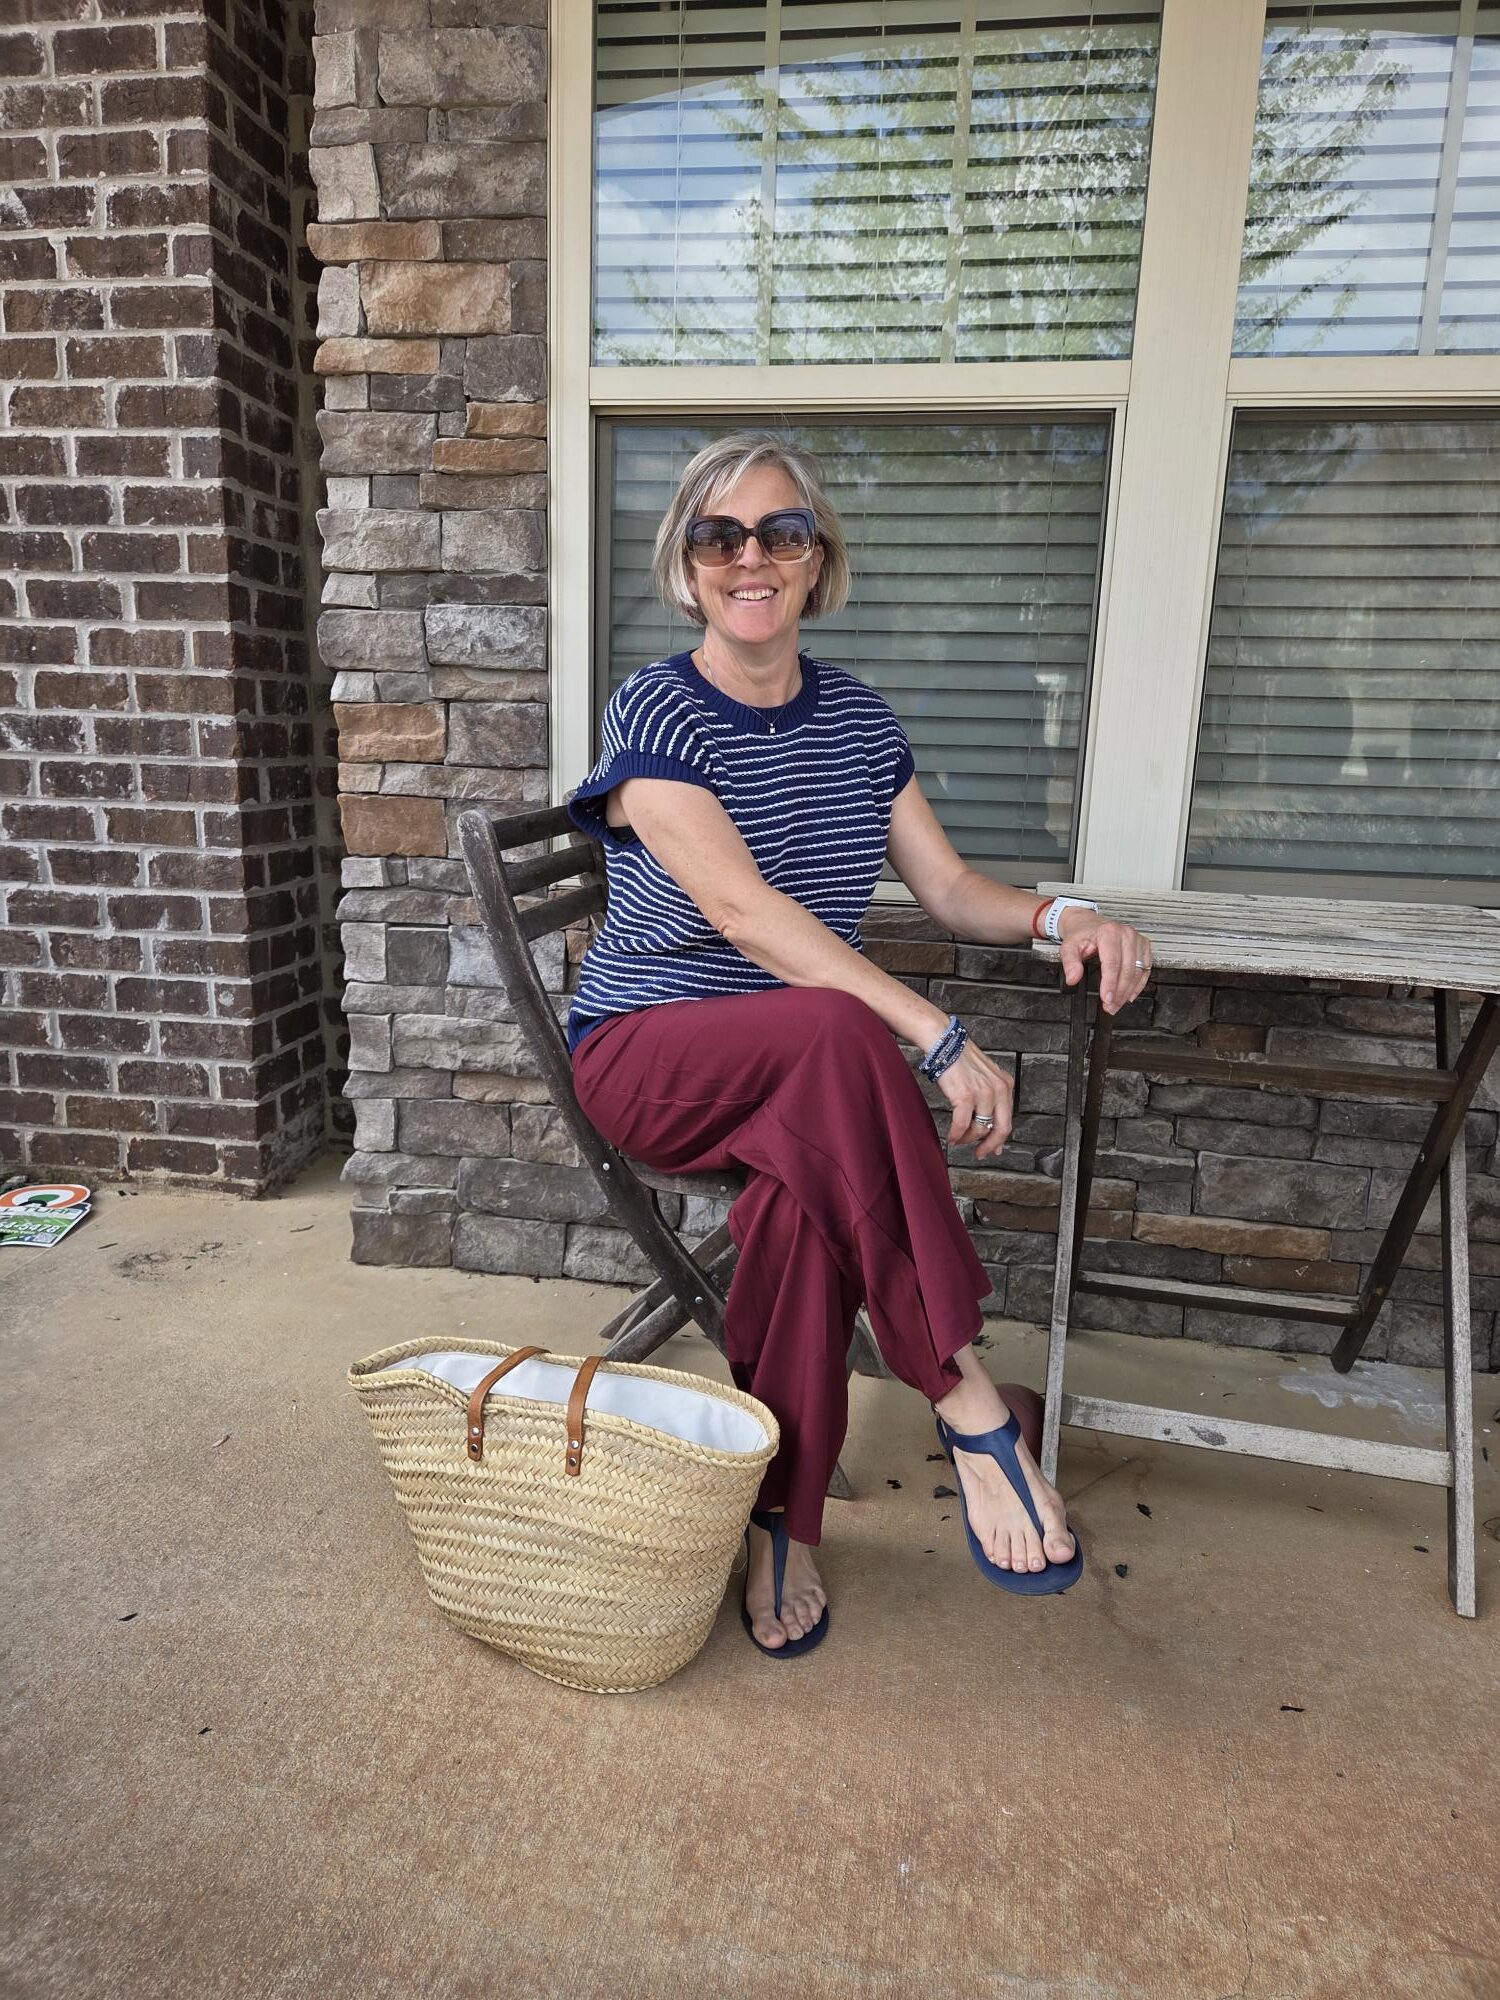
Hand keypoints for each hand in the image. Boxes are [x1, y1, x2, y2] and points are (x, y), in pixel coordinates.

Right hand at [933, 1041, 1014, 1161]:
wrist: (945, 1042)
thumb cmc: (959, 1060)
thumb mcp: (983, 1079)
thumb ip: (991, 1101)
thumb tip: (991, 1129)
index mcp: (1006, 1085)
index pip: (1008, 1120)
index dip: (999, 1139)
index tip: (992, 1149)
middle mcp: (999, 1089)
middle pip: (1002, 1128)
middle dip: (990, 1145)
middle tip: (980, 1153)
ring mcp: (984, 1093)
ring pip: (980, 1129)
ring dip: (968, 1138)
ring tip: (958, 1139)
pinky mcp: (966, 1096)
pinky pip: (962, 1124)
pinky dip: (956, 1135)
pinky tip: (951, 1137)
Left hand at [1058, 913, 1151, 1014]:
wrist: (1088, 923)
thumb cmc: (1082, 934)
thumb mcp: (1069, 946)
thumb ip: (1070, 962)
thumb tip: (1073, 978)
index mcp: (1109, 932)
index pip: (1112, 963)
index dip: (1110, 984)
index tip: (1107, 998)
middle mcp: (1126, 934)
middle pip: (1127, 970)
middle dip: (1119, 992)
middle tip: (1110, 1006)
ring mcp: (1137, 940)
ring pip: (1137, 971)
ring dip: (1128, 991)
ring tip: (1117, 1004)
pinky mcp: (1143, 946)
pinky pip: (1145, 969)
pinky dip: (1139, 984)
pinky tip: (1130, 994)